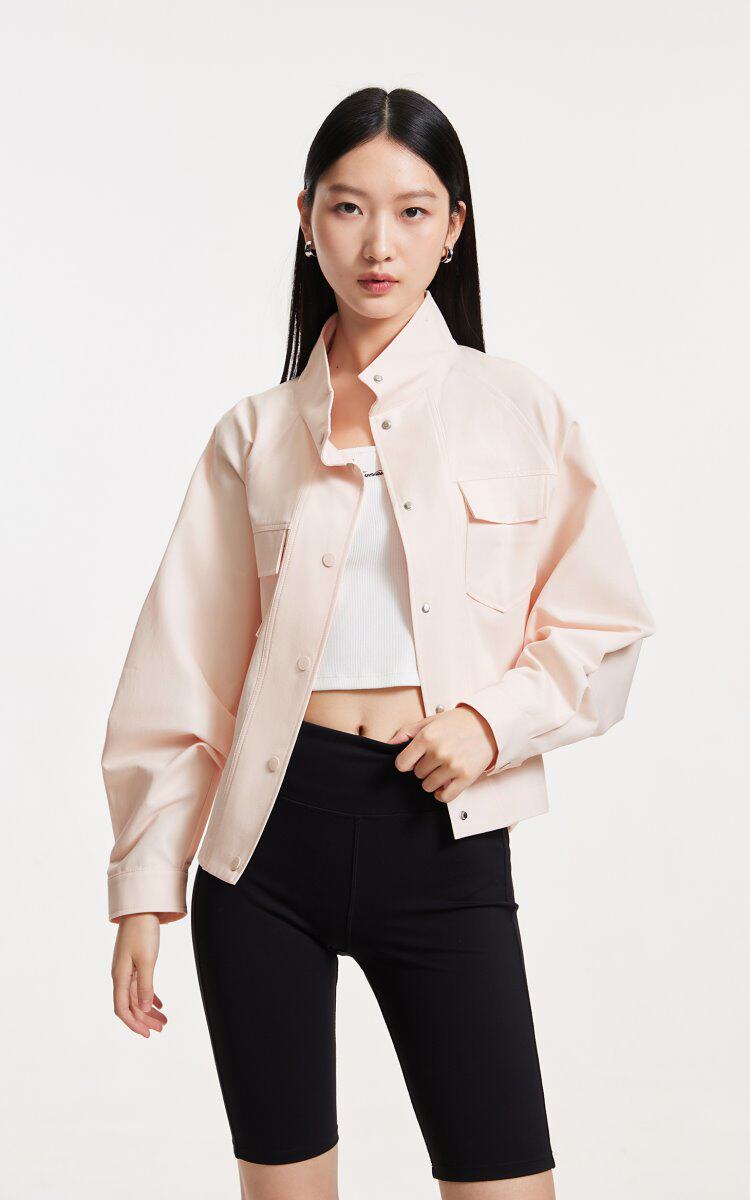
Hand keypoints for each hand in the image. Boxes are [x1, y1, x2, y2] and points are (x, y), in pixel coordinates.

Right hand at [111, 913, 168, 1037]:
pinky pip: (140, 985)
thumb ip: (145, 985)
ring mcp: (126, 969)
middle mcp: (120, 975)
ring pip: (137, 996)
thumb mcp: (147, 960)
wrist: (141, 909)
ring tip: (165, 1020)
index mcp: (119, 976)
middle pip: (131, 1005)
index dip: (133, 1024)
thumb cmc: (142, 932)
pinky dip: (150, 995)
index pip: (122, 1009)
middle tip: (161, 1029)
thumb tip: (145, 1009)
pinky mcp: (133, 962)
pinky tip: (160, 1003)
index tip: (147, 1034)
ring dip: (150, 1009)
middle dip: (145, 1019)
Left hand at [387, 705, 497, 802]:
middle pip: (417, 774)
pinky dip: (442, 793)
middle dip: (424, 768)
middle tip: (437, 758)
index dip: (407, 763)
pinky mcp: (465, 777)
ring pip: (428, 786)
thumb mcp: (430, 721)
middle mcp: (438, 752)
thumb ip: (407, 732)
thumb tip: (389, 744)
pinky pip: (444, 797)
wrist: (488, 724)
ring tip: (443, 768)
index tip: (415, 759)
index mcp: (427, 737)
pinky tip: (446, 783)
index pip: (402, 764)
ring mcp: (452, 766)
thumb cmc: (457, 722)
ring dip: (433, 780)